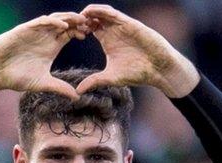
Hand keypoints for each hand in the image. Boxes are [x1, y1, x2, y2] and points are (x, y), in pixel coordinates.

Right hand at [0, 12, 87, 99]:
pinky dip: (52, 22)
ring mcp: (34, 32)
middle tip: (93, 24)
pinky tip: (63, 26)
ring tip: (82, 21)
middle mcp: (45, 37)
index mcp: (51, 46)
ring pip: (55, 19)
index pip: (71, 34)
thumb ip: (60, 88)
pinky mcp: (24, 30)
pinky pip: (40, 22)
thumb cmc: (17, 77)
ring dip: (69, 19)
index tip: (95, 34)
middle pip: (66, 24)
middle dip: (79, 22)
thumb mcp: (43, 83)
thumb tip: (77, 98)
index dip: (82, 32)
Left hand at [76, 4, 199, 97]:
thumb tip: (78, 91)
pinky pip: (113, 14)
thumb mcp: (111, 77)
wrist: (157, 69)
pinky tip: (90, 12)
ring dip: (89, 12)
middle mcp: (113, 31)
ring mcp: (121, 26)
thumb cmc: (137, 73)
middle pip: (93, 18)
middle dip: (80, 18)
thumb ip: (94, 81)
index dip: (77, 28)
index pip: (89, 28)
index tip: (65, 33)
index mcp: (107, 40)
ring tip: (77, 16)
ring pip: (102, 12)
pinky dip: (101, 11)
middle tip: (68, 22)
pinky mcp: (129, 24)